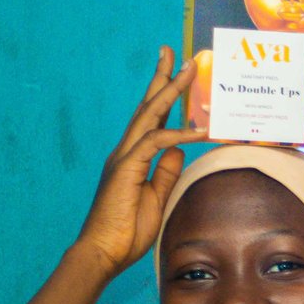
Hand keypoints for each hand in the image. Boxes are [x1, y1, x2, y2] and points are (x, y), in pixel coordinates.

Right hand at [72, 49, 200, 276]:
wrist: (103, 252)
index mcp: (132, 157)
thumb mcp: (156, 197)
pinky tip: (200, 131)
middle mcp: (125, 150)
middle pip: (147, 105)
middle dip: (163, 77)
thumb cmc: (126, 231)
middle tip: (177, 51)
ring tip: (192, 70)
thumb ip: (166, 172)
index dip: (165, 95)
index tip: (179, 74)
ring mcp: (124, 157)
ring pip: (150, 114)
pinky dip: (179, 133)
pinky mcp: (126, 169)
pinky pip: (156, 143)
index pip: (151, 118)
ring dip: (172, 90)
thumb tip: (180, 149)